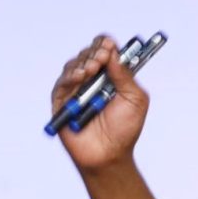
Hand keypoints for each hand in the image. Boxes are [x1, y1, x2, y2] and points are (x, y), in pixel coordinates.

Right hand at [50, 35, 149, 170]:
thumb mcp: (135, 99)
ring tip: (94, 68)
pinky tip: (81, 76)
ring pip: (74, 66)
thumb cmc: (125, 129)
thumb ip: (126, 76)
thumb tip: (114, 52)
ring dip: (84, 63)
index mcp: (111, 77)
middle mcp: (92, 80)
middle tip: (102, 57)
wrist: (109, 154)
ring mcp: (76, 90)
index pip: (105, 52)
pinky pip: (62, 83)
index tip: (110, 45)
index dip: (106, 45)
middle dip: (95, 53)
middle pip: (88, 55)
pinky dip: (71, 77)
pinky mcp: (62, 101)